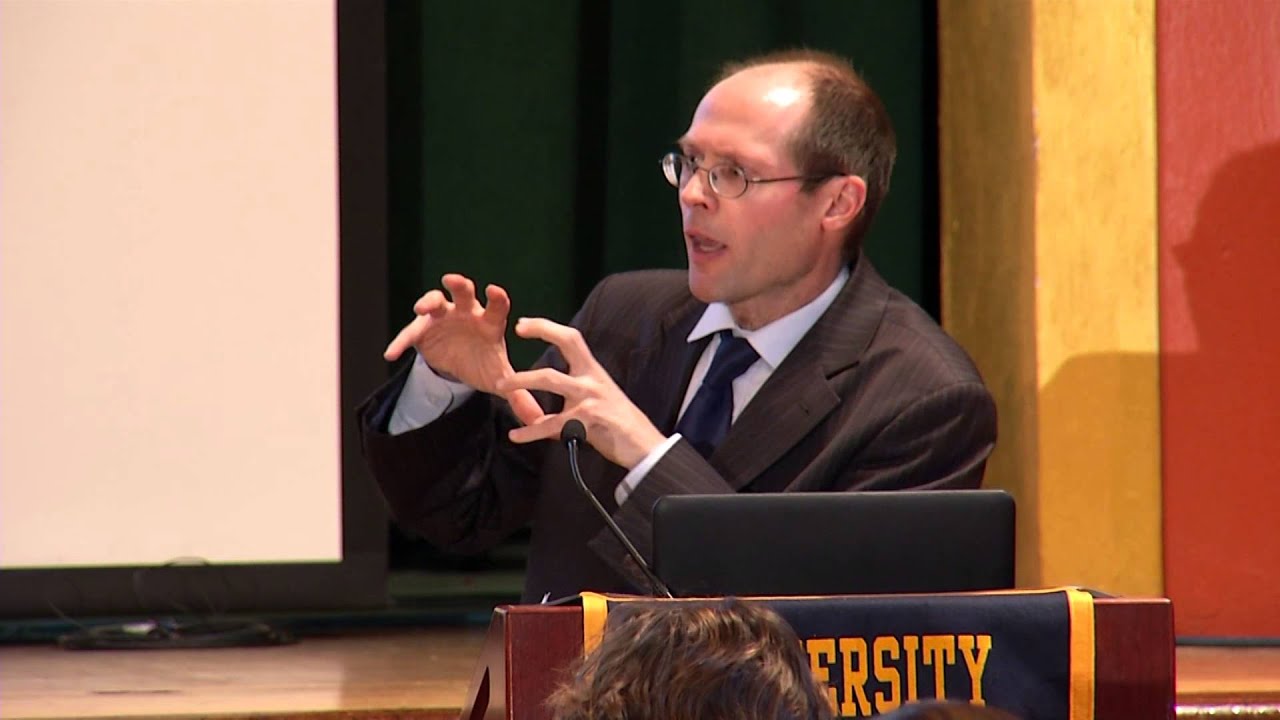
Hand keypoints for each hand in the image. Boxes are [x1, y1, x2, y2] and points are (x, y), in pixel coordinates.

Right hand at [384, 274, 542, 424]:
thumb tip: (536, 421)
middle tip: (452, 280)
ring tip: (420, 309)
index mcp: (490, 322)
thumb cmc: (484, 362)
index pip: (497, 306)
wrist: (460, 364)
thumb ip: (518, 396)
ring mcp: (443, 316)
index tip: (495, 291)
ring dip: (428, 301)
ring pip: (435, 301)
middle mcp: (466, 313)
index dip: (497, 298)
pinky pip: (411, 332)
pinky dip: (402, 341)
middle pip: (464, 293)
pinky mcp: (423, 328)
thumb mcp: (499, 379)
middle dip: (459, 285)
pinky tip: (392, 353)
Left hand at [495, 317, 666, 468]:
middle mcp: (592, 378)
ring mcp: (591, 395)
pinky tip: (517, 436)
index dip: (546, 327)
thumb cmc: (618, 425)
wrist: (644, 445)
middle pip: (562, 348)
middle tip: (505, 359)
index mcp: (593, 371)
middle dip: (535, 342)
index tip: (522, 325)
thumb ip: (567, 405)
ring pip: (551, 379)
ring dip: (522, 381)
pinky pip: (553, 423)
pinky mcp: (589, 418)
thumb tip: (537, 420)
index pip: (571, 338)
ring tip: (501, 387)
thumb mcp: (594, 404)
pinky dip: (532, 431)